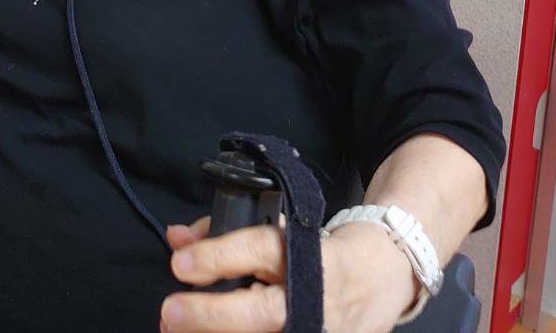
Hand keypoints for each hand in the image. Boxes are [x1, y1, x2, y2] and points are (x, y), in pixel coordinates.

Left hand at [160, 217, 418, 332]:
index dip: (218, 256)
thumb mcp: (283, 231)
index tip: (179, 263)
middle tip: (170, 311)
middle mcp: (319, 301)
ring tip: (177, 330)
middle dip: (211, 316)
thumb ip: (225, 234)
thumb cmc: (325, 250)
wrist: (385, 278)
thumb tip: (176, 239)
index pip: (262, 250)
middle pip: (259, 313)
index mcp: (312, 256)